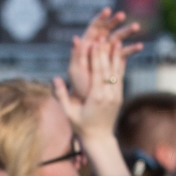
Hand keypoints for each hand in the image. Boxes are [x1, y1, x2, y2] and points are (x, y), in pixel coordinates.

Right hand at [58, 8, 139, 134]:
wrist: (99, 139)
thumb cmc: (81, 127)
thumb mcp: (69, 113)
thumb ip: (62, 95)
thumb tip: (55, 78)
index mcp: (96, 98)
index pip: (97, 73)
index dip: (96, 57)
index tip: (93, 43)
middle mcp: (109, 95)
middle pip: (108, 69)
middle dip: (105, 52)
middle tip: (103, 36)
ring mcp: (116, 95)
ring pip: (117, 71)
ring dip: (116, 55)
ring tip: (116, 39)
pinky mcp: (119, 96)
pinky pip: (120, 77)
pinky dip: (120, 64)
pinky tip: (120, 54)